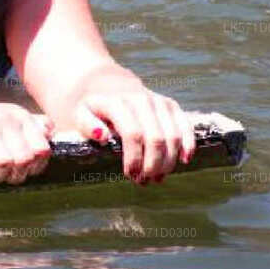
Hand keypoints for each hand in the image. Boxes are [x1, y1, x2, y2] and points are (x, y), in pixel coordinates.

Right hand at [0, 101, 52, 184]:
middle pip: (22, 159)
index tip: (23, 170)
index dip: (34, 167)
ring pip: (2, 161)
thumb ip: (34, 126)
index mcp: (21, 117)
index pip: (41, 150)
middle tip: (3, 174)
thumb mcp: (12, 120)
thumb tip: (50, 132)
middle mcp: (5, 118)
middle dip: (14, 174)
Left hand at [72, 83, 195, 185]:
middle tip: (144, 181)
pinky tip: (184, 161)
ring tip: (157, 177)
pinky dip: (188, 145)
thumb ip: (86, 124)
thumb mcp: (81, 114)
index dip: (134, 158)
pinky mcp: (171, 106)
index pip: (133, 134)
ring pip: (173, 136)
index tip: (130, 175)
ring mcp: (159, 102)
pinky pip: (186, 127)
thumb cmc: (94, 109)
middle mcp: (141, 100)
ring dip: (167, 162)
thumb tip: (101, 135)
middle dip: (152, 165)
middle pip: (156, 139)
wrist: (110, 87)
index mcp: (118, 102)